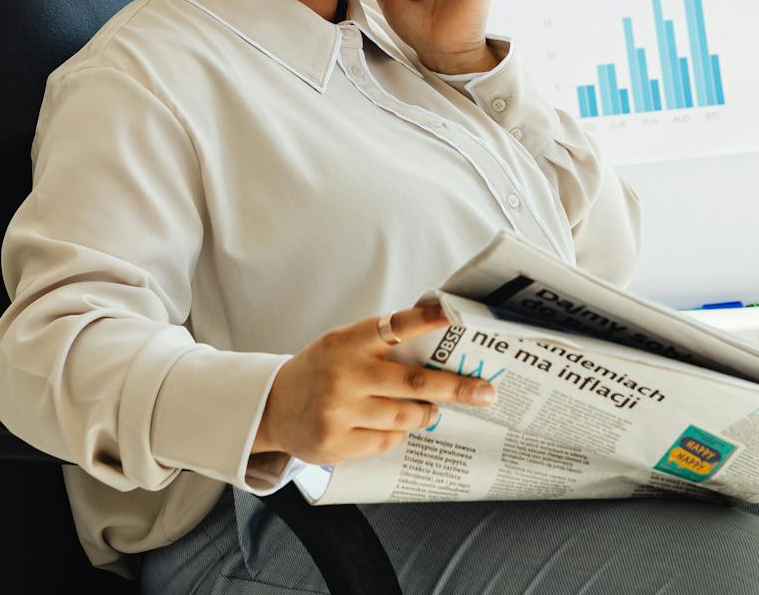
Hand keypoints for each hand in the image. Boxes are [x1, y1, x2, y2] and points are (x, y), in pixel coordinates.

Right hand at [251, 297, 496, 464]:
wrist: (272, 406)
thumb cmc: (323, 368)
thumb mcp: (345, 343)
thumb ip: (385, 341)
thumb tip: (443, 334)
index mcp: (349, 341)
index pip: (396, 325)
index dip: (428, 319)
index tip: (456, 315)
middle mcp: (345, 375)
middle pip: (413, 383)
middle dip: (456, 387)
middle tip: (485, 392)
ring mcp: (339, 412)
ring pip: (405, 417)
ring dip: (425, 413)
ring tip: (432, 409)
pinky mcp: (335, 443)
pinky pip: (386, 440)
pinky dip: (397, 432)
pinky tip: (390, 424)